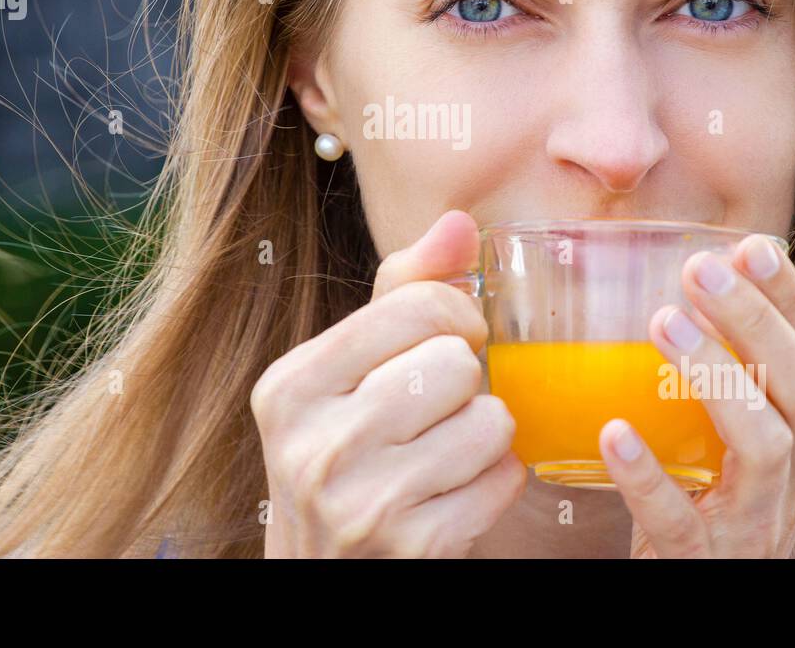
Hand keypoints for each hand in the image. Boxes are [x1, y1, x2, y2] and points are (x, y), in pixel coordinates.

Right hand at [252, 209, 527, 556]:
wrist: (324, 573)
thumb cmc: (348, 451)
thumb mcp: (349, 371)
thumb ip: (403, 290)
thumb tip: (459, 222)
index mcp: (289, 386)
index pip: (415, 306)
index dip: (457, 315)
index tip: (454, 339)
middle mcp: (313, 444)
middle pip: (455, 363)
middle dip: (465, 382)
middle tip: (438, 407)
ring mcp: (360, 503)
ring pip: (489, 420)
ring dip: (485, 431)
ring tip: (447, 449)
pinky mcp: (412, 546)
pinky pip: (504, 478)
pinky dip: (497, 480)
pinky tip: (458, 490)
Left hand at [597, 234, 794, 557]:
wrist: (693, 587)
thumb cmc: (701, 499)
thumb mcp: (719, 434)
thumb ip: (713, 372)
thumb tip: (672, 281)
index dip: (791, 299)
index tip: (753, 246)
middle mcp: (790, 475)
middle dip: (755, 321)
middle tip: (699, 268)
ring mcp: (752, 522)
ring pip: (761, 446)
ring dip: (716, 377)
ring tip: (664, 323)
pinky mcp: (703, 560)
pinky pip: (681, 521)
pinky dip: (649, 477)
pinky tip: (614, 433)